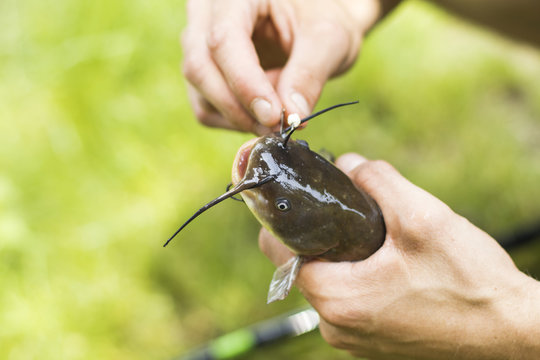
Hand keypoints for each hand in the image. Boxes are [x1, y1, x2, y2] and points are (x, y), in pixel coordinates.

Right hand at [181, 0, 389, 132]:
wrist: (315, 19)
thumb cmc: (322, 17)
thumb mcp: (328, 38)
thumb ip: (309, 74)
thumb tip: (291, 116)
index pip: (223, 40)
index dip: (245, 84)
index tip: (273, 117)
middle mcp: (206, 14)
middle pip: (200, 67)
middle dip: (239, 107)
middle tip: (278, 126)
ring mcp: (198, 43)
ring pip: (200, 91)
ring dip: (240, 114)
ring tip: (280, 108)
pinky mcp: (204, 72)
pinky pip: (205, 106)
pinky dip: (235, 118)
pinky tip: (265, 109)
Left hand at [259, 153, 539, 358]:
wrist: (510, 332)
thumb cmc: (470, 282)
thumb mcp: (422, 216)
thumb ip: (376, 180)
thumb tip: (348, 162)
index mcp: (336, 298)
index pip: (277, 249)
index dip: (284, 217)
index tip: (301, 197)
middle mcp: (335, 326)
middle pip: (300, 265)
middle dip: (318, 235)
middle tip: (350, 214)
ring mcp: (352, 339)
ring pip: (325, 284)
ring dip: (339, 257)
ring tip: (377, 240)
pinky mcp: (371, 343)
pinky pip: (347, 301)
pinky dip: (356, 279)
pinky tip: (388, 266)